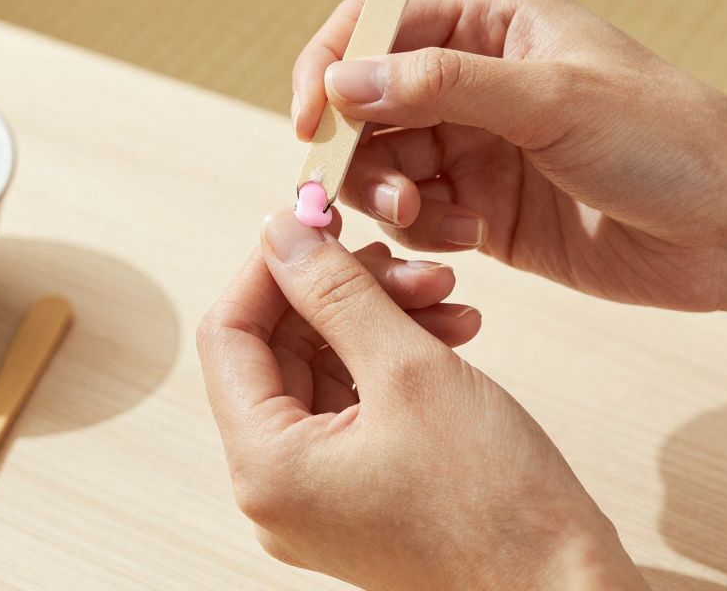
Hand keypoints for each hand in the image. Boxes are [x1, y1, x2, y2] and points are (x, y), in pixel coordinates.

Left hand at [197, 210, 645, 589]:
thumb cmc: (497, 504)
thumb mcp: (411, 370)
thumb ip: (337, 291)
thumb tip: (282, 231)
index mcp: (266, 467)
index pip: (229, 334)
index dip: (272, 267)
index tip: (319, 221)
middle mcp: (275, 489)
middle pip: (278, 350)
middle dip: (344, 292)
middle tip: (407, 261)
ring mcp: (316, 496)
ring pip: (324, 371)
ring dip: (379, 320)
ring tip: (447, 294)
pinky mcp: (357, 494)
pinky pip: (355, 405)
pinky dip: (396, 360)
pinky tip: (451, 330)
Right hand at [293, 0, 726, 311]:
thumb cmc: (667, 140)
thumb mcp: (553, 99)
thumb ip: (443, 86)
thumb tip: (343, 81)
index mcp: (492, 23)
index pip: (376, 25)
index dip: (331, 68)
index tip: (312, 123)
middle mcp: (473, 80)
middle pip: (366, 104)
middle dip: (360, 151)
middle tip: (387, 193)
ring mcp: (475, 146)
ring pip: (383, 166)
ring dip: (393, 197)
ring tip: (443, 223)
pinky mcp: (481, 209)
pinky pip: (415, 216)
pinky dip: (424, 231)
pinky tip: (470, 241)